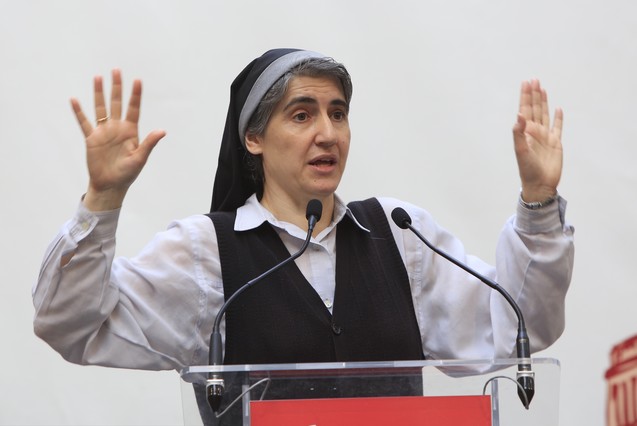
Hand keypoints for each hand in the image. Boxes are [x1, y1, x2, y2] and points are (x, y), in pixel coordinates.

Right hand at [71, 69, 165, 210]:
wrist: (110, 185)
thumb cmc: (128, 174)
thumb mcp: (140, 158)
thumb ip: (149, 143)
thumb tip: (162, 131)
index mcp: (131, 131)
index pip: (134, 109)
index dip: (135, 95)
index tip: (137, 80)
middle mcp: (117, 128)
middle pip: (116, 103)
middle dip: (116, 87)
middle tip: (116, 70)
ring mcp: (103, 132)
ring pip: (100, 108)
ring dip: (99, 93)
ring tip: (98, 77)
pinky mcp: (91, 138)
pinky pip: (84, 123)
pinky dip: (78, 112)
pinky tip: (74, 100)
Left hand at [512, 79, 562, 201]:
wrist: (540, 184)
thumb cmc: (527, 170)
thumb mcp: (521, 151)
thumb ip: (518, 133)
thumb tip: (518, 115)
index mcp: (525, 133)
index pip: (524, 110)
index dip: (525, 97)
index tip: (526, 83)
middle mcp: (535, 132)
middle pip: (534, 109)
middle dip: (533, 95)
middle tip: (533, 80)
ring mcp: (545, 137)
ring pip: (544, 115)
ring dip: (543, 102)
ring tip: (542, 89)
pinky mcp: (556, 143)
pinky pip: (558, 127)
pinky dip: (558, 118)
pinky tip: (558, 109)